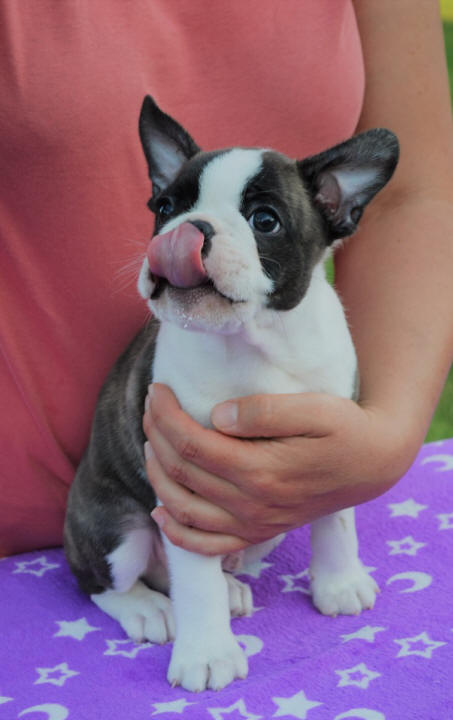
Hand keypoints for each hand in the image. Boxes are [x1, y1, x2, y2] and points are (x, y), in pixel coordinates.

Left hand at [143, 383, 409, 555]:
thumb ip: (264, 412)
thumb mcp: (314, 409)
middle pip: (182, 473)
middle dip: (157, 436)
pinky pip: (207, 545)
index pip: (192, 445)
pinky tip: (161, 511)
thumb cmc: (344, 430)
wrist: (372, 464)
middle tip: (151, 407)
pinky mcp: (258, 533)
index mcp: (261, 470)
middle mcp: (252, 504)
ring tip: (152, 443)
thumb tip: (216, 416)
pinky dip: (177, 532)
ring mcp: (254, 524)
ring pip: (184, 509)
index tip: (157, 390)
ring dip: (157, 475)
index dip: (166, 416)